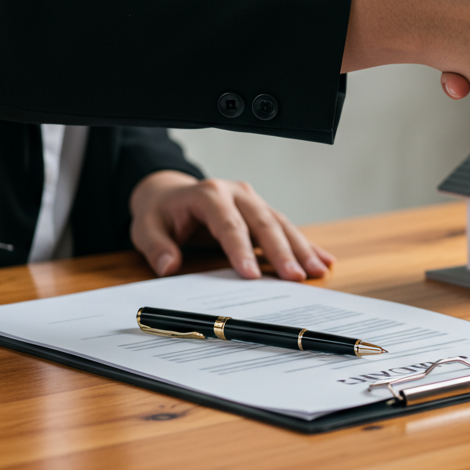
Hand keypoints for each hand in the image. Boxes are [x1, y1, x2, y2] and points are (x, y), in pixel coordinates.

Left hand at [129, 170, 334, 280]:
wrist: (170, 194)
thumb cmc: (161, 213)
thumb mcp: (146, 227)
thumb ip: (157, 247)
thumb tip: (169, 266)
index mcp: (209, 194)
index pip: (228, 224)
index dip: (241, 250)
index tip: (251, 274)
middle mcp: (237, 193)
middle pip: (263, 222)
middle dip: (282, 251)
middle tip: (295, 277)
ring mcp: (253, 200)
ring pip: (281, 224)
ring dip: (301, 249)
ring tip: (317, 271)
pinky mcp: (262, 211)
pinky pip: (286, 227)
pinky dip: (305, 244)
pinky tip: (323, 259)